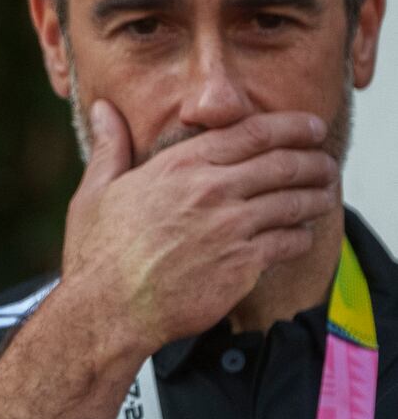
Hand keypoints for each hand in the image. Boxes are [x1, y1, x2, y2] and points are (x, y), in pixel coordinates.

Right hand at [62, 100, 338, 352]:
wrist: (108, 309)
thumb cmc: (97, 254)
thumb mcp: (94, 192)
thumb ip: (110, 146)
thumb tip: (103, 109)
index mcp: (180, 166)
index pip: (252, 132)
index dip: (290, 126)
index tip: (309, 127)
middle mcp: (211, 191)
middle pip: (284, 163)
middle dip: (313, 160)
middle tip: (324, 163)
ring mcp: (231, 228)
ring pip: (294, 202)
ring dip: (316, 196)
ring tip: (322, 196)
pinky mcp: (243, 265)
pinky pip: (289, 242)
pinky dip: (301, 236)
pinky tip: (299, 236)